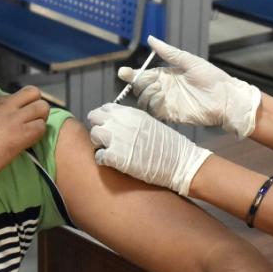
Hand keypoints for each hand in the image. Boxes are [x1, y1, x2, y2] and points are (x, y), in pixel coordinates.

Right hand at [0, 86, 50, 186]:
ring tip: (31, 131)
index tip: (10, 120)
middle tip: (29, 120)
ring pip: (43, 107)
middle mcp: (5, 105)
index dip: (15, 108)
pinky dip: (38, 135)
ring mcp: (15, 119)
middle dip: (35, 105)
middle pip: (33, 93)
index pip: (13, 96)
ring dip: (40, 119)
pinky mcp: (23, 135)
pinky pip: (42, 127)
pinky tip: (28, 142)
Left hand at [86, 103, 211, 195]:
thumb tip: (119, 124)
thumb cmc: (169, 146)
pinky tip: (113, 163)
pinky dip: (103, 160)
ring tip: (110, 151)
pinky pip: (98, 156)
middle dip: (99, 128)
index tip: (109, 127)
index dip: (105, 118)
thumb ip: (132, 121)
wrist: (179, 163)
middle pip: (94, 118)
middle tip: (107, 139)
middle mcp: (120, 122)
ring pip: (93, 135)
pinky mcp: (114, 157)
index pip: (105, 108)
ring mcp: (116, 139)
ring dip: (99, 143)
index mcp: (130, 113)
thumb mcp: (150, 124)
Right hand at [118, 35, 261, 137]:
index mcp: (166, 75)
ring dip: (145, 95)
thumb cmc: (211, 77)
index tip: (124, 72)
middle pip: (140, 88)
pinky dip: (152, 105)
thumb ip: (169, 52)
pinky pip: (153, 112)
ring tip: (158, 89)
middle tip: (151, 81)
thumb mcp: (189, 61)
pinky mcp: (171, 115)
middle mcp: (163, 89)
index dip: (131, 74)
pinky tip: (160, 98)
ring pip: (144, 101)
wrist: (225, 98)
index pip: (143, 75)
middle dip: (139, 84)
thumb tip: (151, 39)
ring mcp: (166, 103)